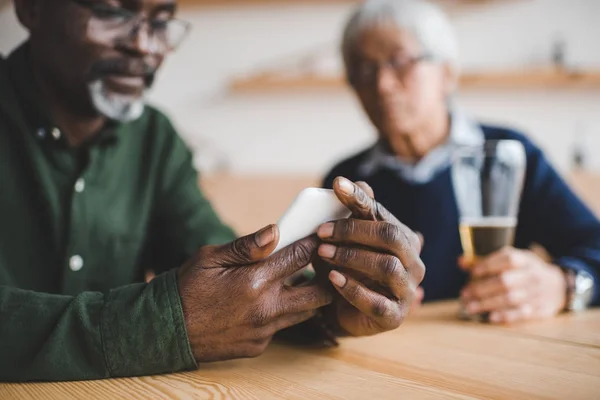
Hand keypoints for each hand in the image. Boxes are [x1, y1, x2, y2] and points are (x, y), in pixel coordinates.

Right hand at [177, 225, 331, 361]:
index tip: (320, 236)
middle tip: (323, 264)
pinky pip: (282, 326)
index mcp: (255, 281)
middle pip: (319, 293)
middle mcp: (266, 308)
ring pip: (305, 313)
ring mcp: (264, 330)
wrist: (167, 331)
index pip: (299, 257)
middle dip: (327, 277)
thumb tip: (274, 231)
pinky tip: (268, 302)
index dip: (313, 244)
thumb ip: (246, 246)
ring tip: (300, 281)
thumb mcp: (210, 258)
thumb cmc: (187, 288)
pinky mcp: (259, 345)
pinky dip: (282, 312)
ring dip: (307, 296)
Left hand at [315, 177, 425, 336]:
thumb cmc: (346, 267)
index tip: (337, 186)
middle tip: (322, 232)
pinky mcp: (394, 316)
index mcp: (404, 238)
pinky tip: (333, 279)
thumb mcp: (345, 240)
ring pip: (387, 267)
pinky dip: (353, 288)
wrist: (341, 311)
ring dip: (351, 257)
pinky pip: (377, 302)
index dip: (359, 199)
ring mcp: (407, 290)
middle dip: (354, 231)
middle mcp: (413, 262)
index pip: (382, 213)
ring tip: (323, 254)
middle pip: (390, 236)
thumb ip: (349, 214)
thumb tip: (345, 183)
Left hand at [460, 246, 566, 323]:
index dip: (489, 265)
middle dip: (482, 288)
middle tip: (464, 293)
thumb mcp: (513, 260)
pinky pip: (522, 314)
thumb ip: (486, 260)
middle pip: (505, 282)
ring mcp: (537, 294)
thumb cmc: (526, 271)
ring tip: (469, 307)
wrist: (559, 287)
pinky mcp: (540, 310)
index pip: (508, 259)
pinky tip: (490, 318)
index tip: (473, 272)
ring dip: (487, 304)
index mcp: (526, 260)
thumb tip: (460, 262)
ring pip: (510, 299)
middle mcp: (533, 276)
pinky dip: (506, 316)